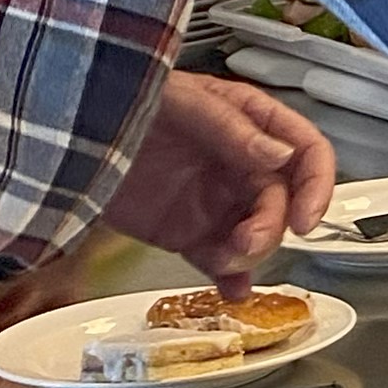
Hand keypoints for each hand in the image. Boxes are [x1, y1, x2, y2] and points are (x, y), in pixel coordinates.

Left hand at [106, 73, 337, 290]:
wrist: (70, 134)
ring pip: (258, 237)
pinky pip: (221, 260)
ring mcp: (217, 201)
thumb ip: (233, 129)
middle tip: (247, 243)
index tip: (306, 218)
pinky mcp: (190, 233)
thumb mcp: (183, 101)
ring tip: (224, 259)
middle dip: (272, 228)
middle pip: (284, 204)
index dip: (317, 186)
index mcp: (253, 125)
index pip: (307, 154)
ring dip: (250, 255)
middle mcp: (242, 165)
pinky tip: (231, 289)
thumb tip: (279, 157)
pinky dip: (231, 278)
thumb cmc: (125, 99)